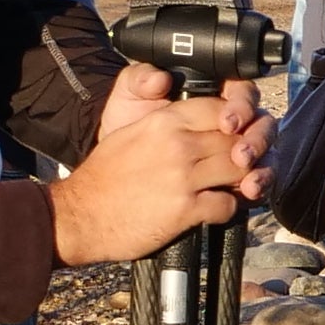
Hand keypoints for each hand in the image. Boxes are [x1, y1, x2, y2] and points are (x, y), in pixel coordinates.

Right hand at [50, 64, 266, 262]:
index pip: (220, 109)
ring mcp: (183, 177)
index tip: (236, 135)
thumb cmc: (103, 177)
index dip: (235, 122)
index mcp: (164, 121)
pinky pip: (228, 205)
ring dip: (244, 180)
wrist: (79, 215)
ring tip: (236, 186)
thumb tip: (196, 125)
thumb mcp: (131, 133)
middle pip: (235, 139)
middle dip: (245, 152)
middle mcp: (178, 144)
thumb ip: (166, 124)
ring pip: (240, 169)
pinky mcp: (186, 209)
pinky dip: (229, 209)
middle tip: (244, 164)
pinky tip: (217, 209)